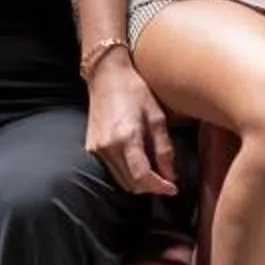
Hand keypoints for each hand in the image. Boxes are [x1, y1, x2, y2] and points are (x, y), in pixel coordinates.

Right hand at [85, 54, 177, 197]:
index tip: (173, 189)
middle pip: (131, 184)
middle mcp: (108, 147)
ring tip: (154, 172)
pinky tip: (137, 163)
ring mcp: (97, 149)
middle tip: (167, 179)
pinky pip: (112, 171)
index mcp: (126, 138)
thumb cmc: (135, 91)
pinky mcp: (91, 148)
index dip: (159, 187)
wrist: (107, 76)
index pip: (142, 177)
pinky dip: (127, 173)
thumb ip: (164, 149)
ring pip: (121, 181)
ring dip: (139, 182)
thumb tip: (170, 175)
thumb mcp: (157, 117)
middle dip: (151, 187)